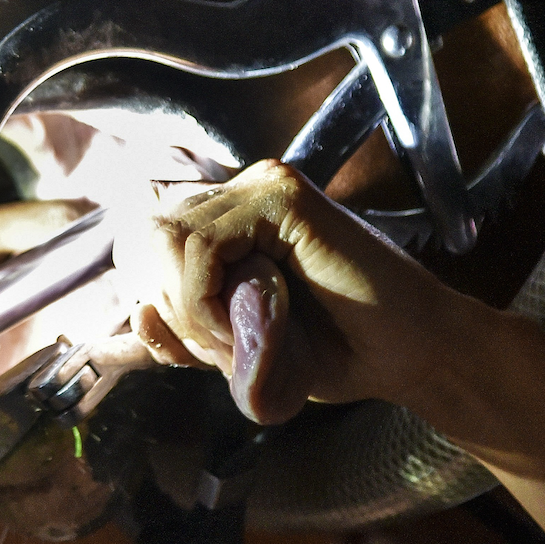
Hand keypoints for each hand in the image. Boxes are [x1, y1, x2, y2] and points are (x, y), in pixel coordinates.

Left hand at [114, 160, 514, 425]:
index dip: (152, 300)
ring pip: (166, 238)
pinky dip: (203, 299)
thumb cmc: (334, 352)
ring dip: (188, 307)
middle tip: (218, 350)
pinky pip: (200, 245)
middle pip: (146, 236)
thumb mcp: (236, 353)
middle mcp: (239, 193)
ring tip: (233, 342)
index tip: (191, 350)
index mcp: (226, 221)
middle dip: (166, 306)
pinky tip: (242, 327)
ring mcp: (260, 187)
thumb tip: (135, 315)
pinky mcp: (281, 196)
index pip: (144, 243)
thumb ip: (184, 336)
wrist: (409, 356)